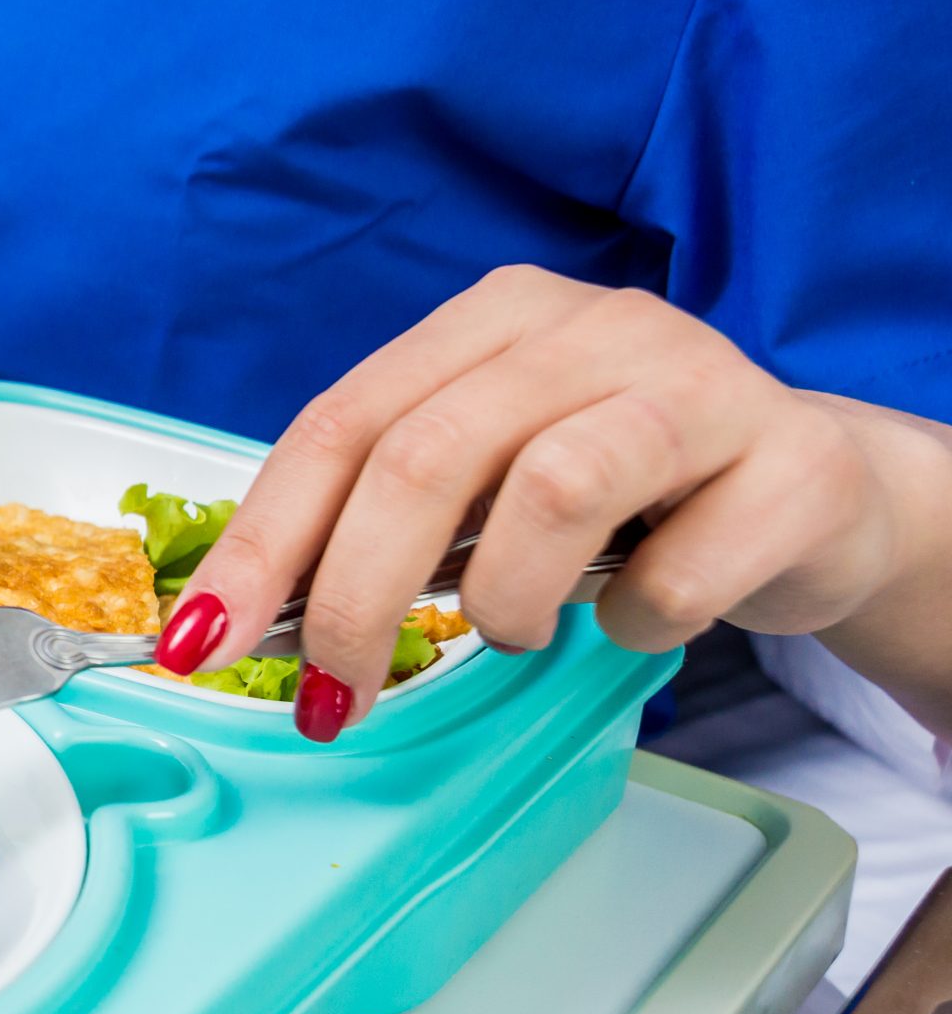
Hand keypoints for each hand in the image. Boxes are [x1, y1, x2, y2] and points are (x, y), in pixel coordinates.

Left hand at [152, 265, 951, 741]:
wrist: (814, 491)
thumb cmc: (623, 495)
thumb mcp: (491, 484)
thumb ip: (384, 518)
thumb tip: (245, 616)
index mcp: (493, 321)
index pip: (339, 425)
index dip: (260, 542)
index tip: (200, 642)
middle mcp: (592, 328)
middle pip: (426, 458)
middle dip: (354, 598)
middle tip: (337, 692)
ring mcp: (700, 384)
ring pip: (554, 492)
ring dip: (508, 602)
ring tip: (519, 628)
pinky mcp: (792, 465)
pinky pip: (675, 574)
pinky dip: (636, 622)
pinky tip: (641, 610)